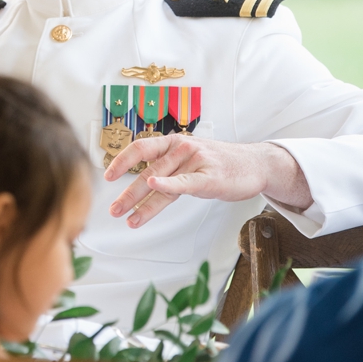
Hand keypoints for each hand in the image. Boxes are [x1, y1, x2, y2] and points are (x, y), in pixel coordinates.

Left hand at [105, 134, 310, 228]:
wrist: (255, 164)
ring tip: (129, 218)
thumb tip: (143, 182)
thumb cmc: (220, 164)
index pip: (141, 147)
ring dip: (144, 204)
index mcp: (174, 143)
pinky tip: (155, 186)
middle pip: (148, 171)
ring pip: (163, 183)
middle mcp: (182, 148)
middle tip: (114, 209)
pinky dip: (168, 183)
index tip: (108, 176)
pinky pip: (185, 182)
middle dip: (128, 193)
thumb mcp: (190, 160)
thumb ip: (168, 168)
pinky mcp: (210, 177)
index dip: (122, 161)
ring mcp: (196, 161)